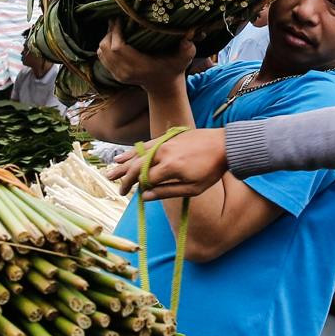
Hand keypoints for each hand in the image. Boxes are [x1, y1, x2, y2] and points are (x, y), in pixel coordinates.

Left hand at [96, 22, 195, 92]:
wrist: (163, 87)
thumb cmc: (174, 68)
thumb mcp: (184, 58)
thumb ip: (188, 48)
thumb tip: (189, 34)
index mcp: (140, 66)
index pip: (118, 47)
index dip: (116, 31)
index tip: (121, 18)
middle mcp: (126, 72)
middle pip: (106, 47)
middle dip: (110, 31)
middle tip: (117, 20)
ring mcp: (119, 75)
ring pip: (102, 51)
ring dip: (106, 38)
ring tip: (116, 28)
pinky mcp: (115, 75)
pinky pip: (102, 57)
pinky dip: (105, 46)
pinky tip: (114, 38)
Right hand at [107, 129, 229, 198]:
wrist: (224, 145)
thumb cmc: (212, 170)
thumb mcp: (194, 188)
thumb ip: (167, 192)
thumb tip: (145, 196)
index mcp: (170, 167)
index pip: (143, 178)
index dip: (132, 187)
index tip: (125, 194)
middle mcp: (163, 153)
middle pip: (136, 166)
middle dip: (124, 177)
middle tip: (115, 187)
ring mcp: (164, 144)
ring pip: (138, 154)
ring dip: (123, 164)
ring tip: (110, 171)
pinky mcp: (167, 139)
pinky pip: (145, 145)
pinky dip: (133, 151)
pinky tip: (123, 157)